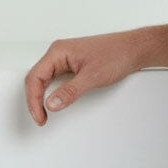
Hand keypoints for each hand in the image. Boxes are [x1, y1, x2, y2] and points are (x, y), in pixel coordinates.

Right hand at [24, 30, 146, 125]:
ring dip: (42, 96)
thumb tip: (52, 104)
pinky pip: (55, 79)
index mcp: (59, 51)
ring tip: (44, 113)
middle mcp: (59, 53)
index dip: (33, 100)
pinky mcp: (73, 64)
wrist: (134, 49)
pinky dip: (52, 92)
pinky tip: (55, 101)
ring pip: (45, 79)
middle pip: (36, 78)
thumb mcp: (92, 76)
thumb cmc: (117, 54)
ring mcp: (66, 58)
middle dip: (35, 100)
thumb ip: (70, 91)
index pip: (35, 77)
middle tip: (41, 118)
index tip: (40, 116)